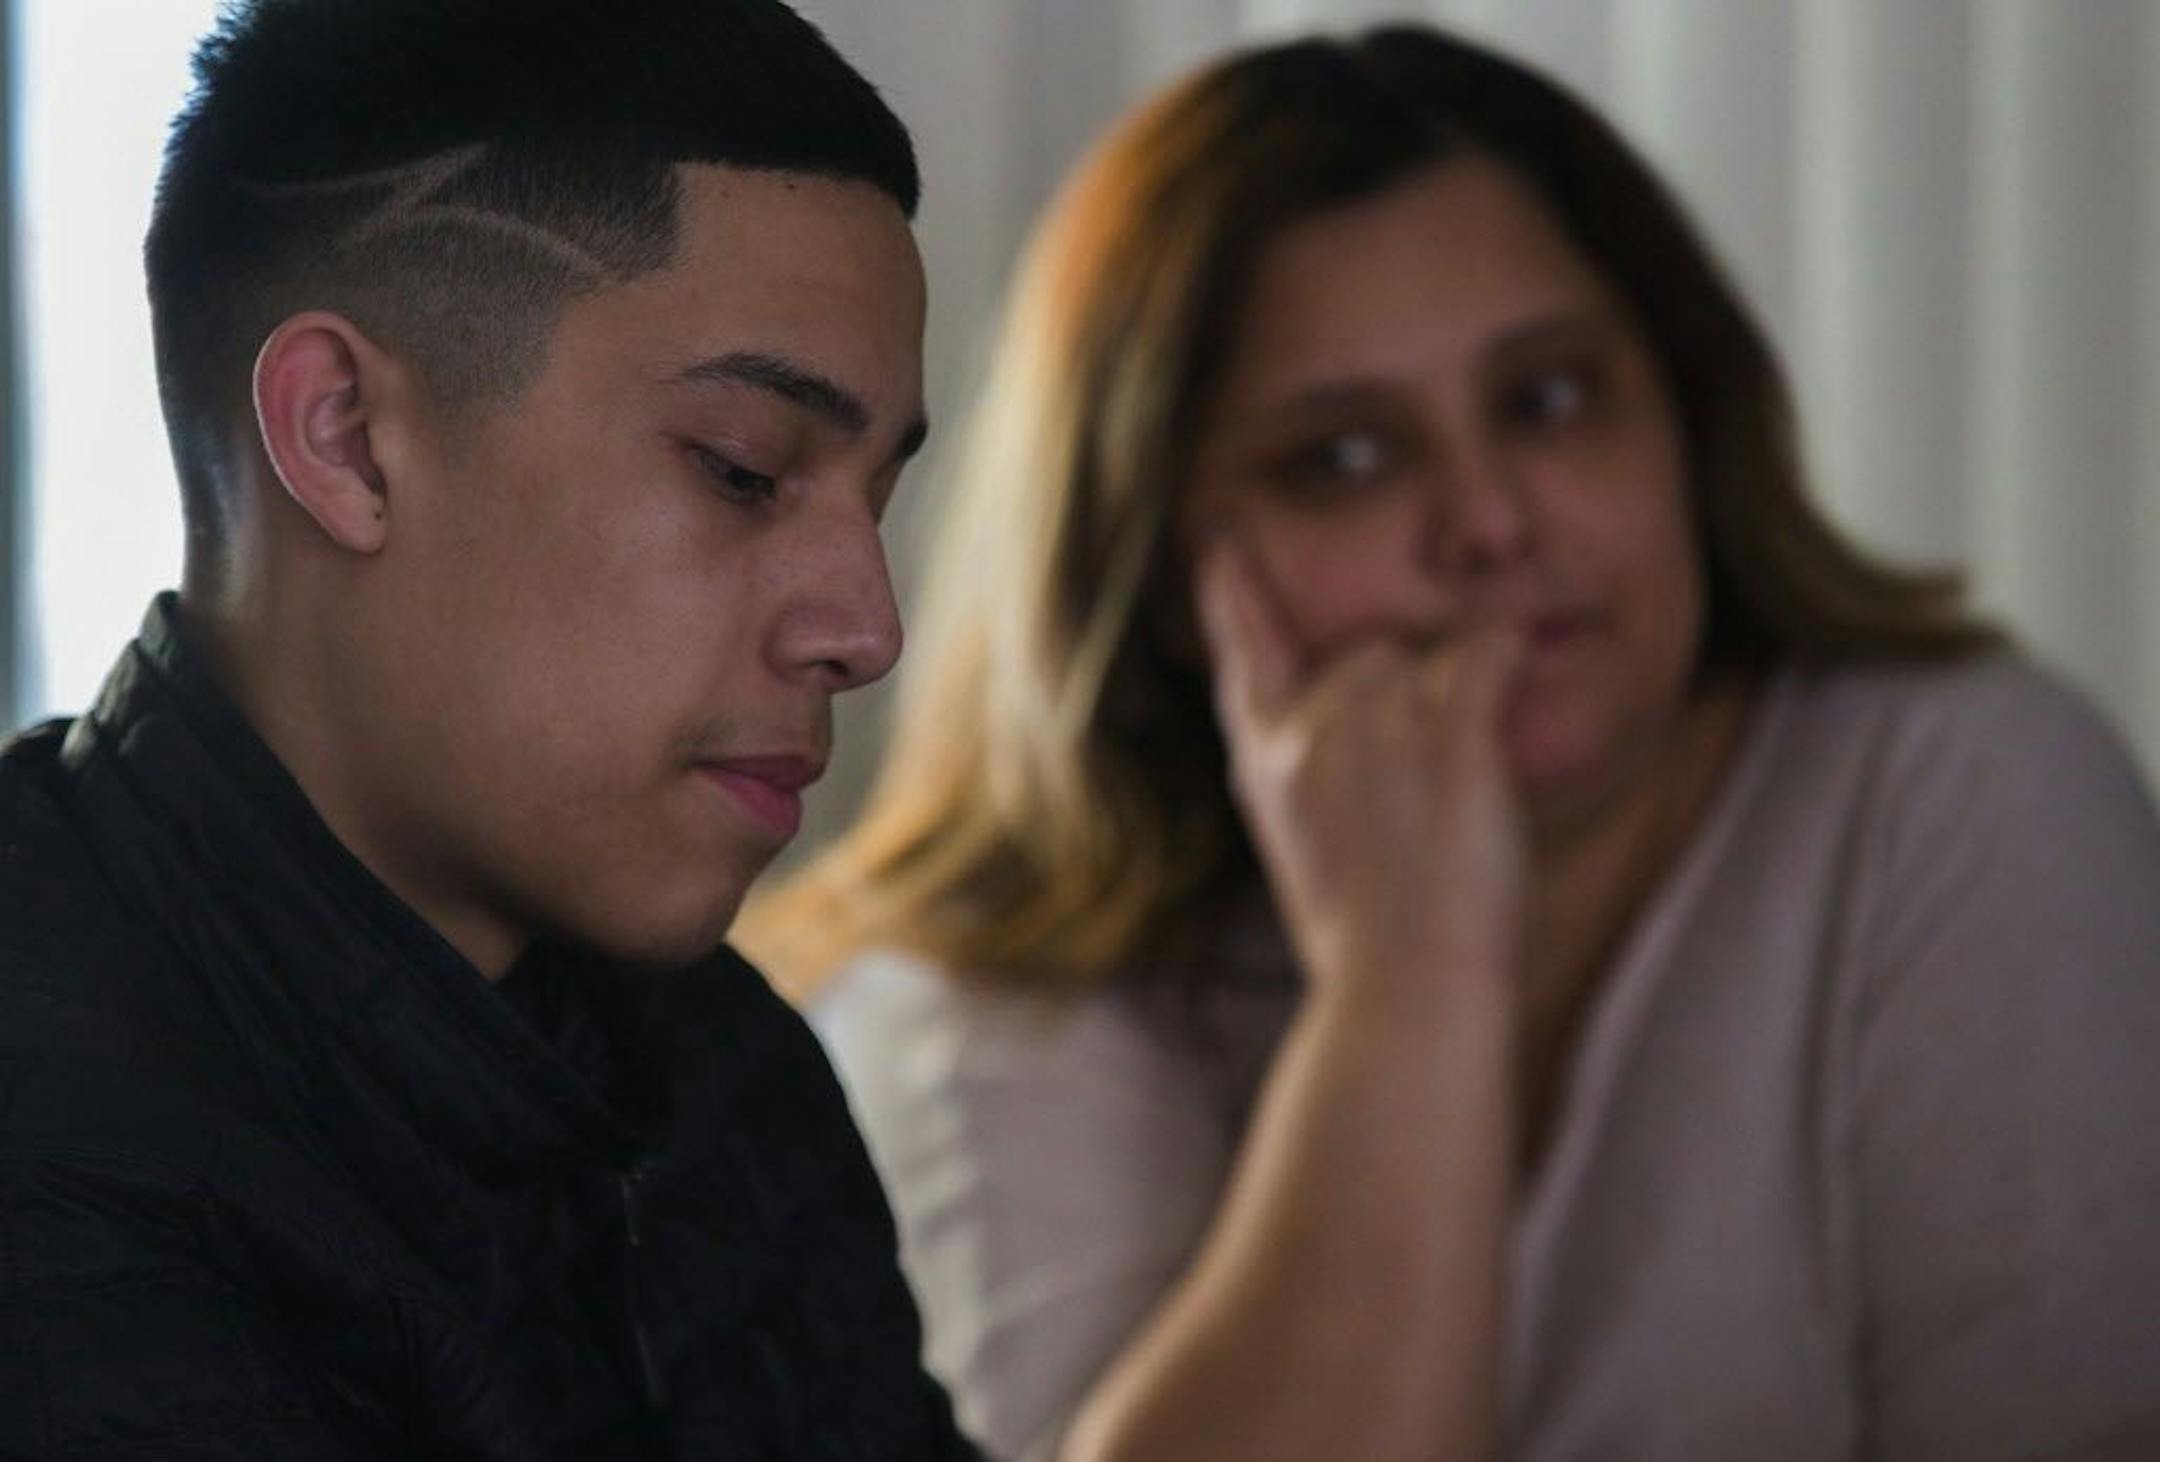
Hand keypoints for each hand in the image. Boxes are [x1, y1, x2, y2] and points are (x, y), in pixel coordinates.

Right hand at [1193, 535, 1527, 1007]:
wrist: (1404, 991)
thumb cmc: (1363, 941)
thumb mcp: (1299, 850)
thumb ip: (1306, 781)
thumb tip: (1345, 743)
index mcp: (1264, 766)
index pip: (1245, 660)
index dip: (1234, 602)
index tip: (1218, 546)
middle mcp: (1306, 732)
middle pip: (1367, 652)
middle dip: (1405, 693)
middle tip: (1427, 791)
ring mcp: (1373, 729)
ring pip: (1425, 656)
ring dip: (1454, 698)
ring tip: (1456, 791)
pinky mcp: (1444, 737)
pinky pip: (1483, 655)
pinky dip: (1501, 661)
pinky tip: (1504, 685)